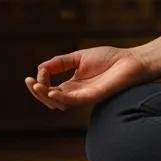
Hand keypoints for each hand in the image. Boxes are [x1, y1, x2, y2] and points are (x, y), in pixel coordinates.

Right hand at [24, 45, 148, 111]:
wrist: (132, 60)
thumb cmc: (110, 58)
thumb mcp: (79, 57)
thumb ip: (60, 62)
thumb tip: (39, 68)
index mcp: (73, 84)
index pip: (49, 89)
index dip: (41, 81)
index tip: (39, 71)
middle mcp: (76, 93)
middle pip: (50, 98)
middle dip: (37, 92)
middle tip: (29, 82)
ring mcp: (84, 96)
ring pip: (59, 103)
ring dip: (45, 96)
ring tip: (36, 86)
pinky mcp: (93, 97)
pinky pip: (73, 101)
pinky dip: (61, 98)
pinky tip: (52, 92)